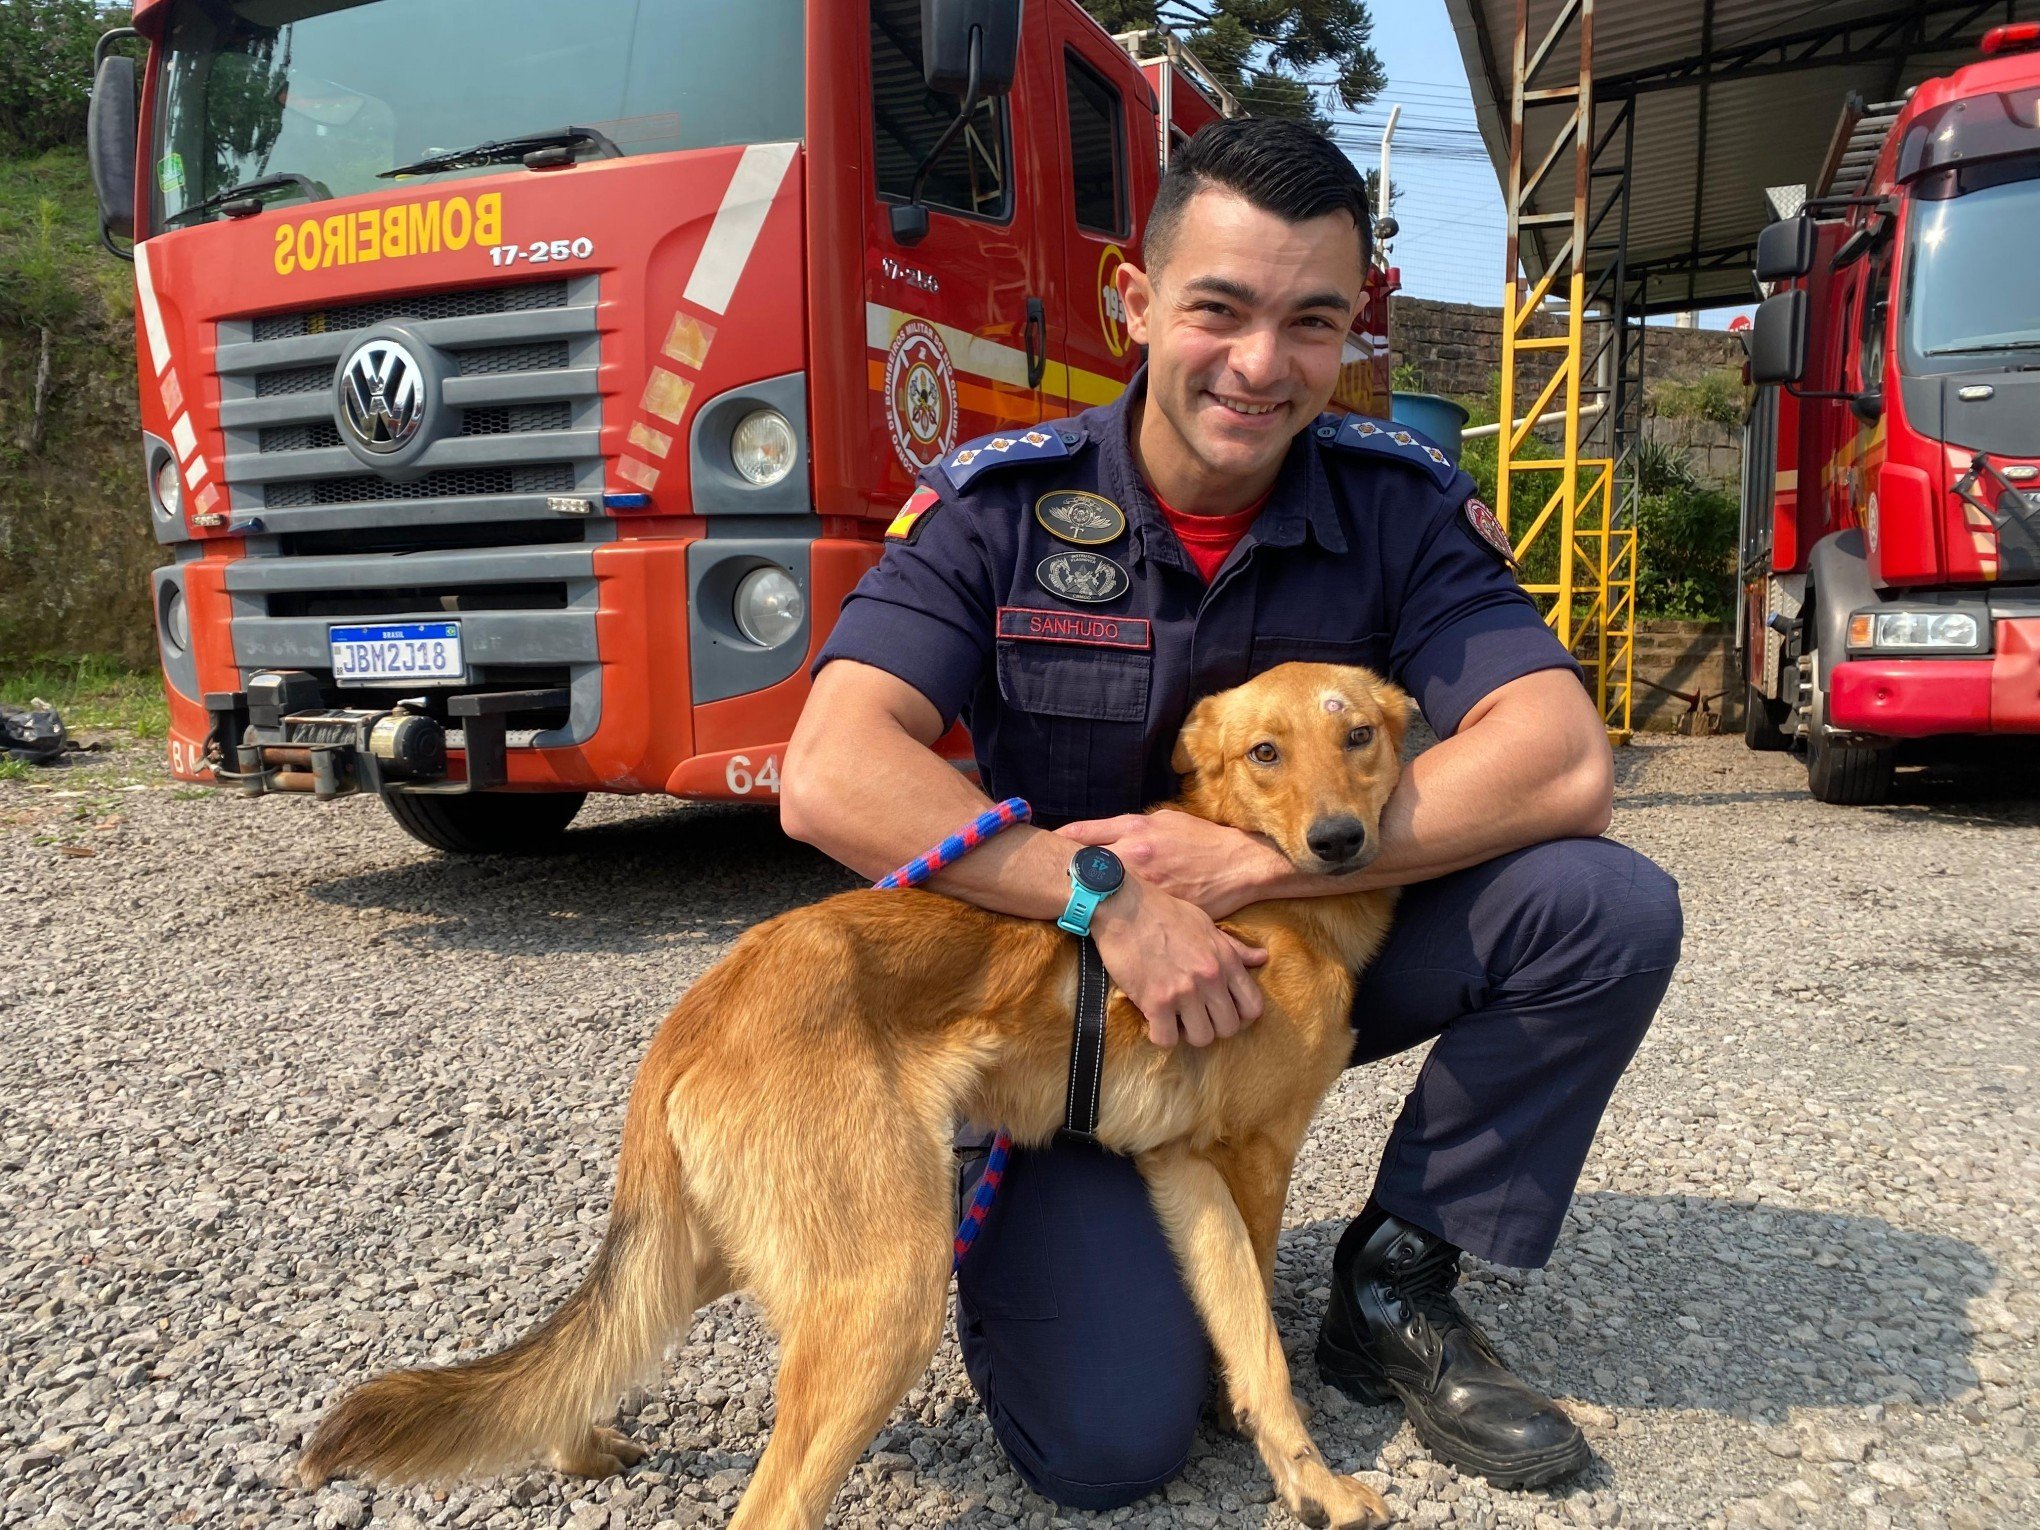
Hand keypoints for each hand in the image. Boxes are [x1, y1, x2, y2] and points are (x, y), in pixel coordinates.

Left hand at [1058, 809, 1291, 919]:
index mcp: (1134, 834)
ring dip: (1081, 900)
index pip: (1079, 837)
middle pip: (1081, 869)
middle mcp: (1135, 861)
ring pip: (1099, 897)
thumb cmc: (1201, 840)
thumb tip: (1091, 833)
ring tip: (1063, 904)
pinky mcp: (1158, 914)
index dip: (1055, 844)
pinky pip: (1124, 918)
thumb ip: (1125, 826)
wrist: (1240, 865)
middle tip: (1037, 880)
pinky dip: (1110, 920)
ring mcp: (1146, 891)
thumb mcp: (1162, 820)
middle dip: (1060, 875)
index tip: (1040, 850)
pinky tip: (1100, 924)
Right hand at [1088, 876, 1267, 1048]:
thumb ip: (1235, 948)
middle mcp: (1210, 978)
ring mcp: (1184, 991)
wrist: (1124, 905)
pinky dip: (1160, 1034)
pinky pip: (1166, 1039)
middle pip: (1228, 1028)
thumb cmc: (1164, 912)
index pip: (1253, 1007)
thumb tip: (1262, 957)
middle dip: (1213, 1026)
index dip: (1240, 1015)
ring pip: (1201, 1038)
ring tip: (1175, 1018)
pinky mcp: (1156, 1001)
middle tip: (1195, 1015)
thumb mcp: (1206, 925)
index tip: (1221, 1010)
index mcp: (1226, 960)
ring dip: (1187, 1033)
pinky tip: (1154, 1020)